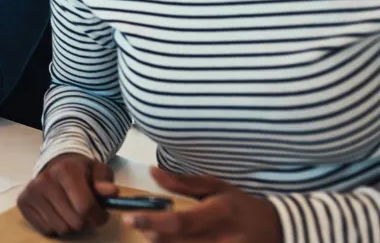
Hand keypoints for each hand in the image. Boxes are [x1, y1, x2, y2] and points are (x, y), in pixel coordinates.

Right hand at [17, 153, 117, 236]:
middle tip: (85, 212)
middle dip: (85, 222)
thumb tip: (111, 192)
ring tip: (71, 211)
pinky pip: (46, 230)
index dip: (98, 217)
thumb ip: (105, 181)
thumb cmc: (81, 171)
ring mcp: (31, 192)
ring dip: (70, 225)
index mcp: (66, 170)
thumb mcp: (97, 170)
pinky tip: (57, 212)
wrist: (56, 165)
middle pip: (74, 222)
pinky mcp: (23, 202)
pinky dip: (55, 226)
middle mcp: (45, 180)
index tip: (100, 215)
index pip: (85, 207)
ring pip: (61, 228)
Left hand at [124, 167, 280, 242]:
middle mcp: (223, 239)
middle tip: (138, 224)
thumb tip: (152, 172)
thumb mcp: (217, 187)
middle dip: (152, 235)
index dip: (153, 222)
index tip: (130, 218)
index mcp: (220, 213)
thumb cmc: (240, 205)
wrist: (277, 229)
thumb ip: (183, 182)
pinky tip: (168, 241)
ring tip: (153, 233)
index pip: (181, 222)